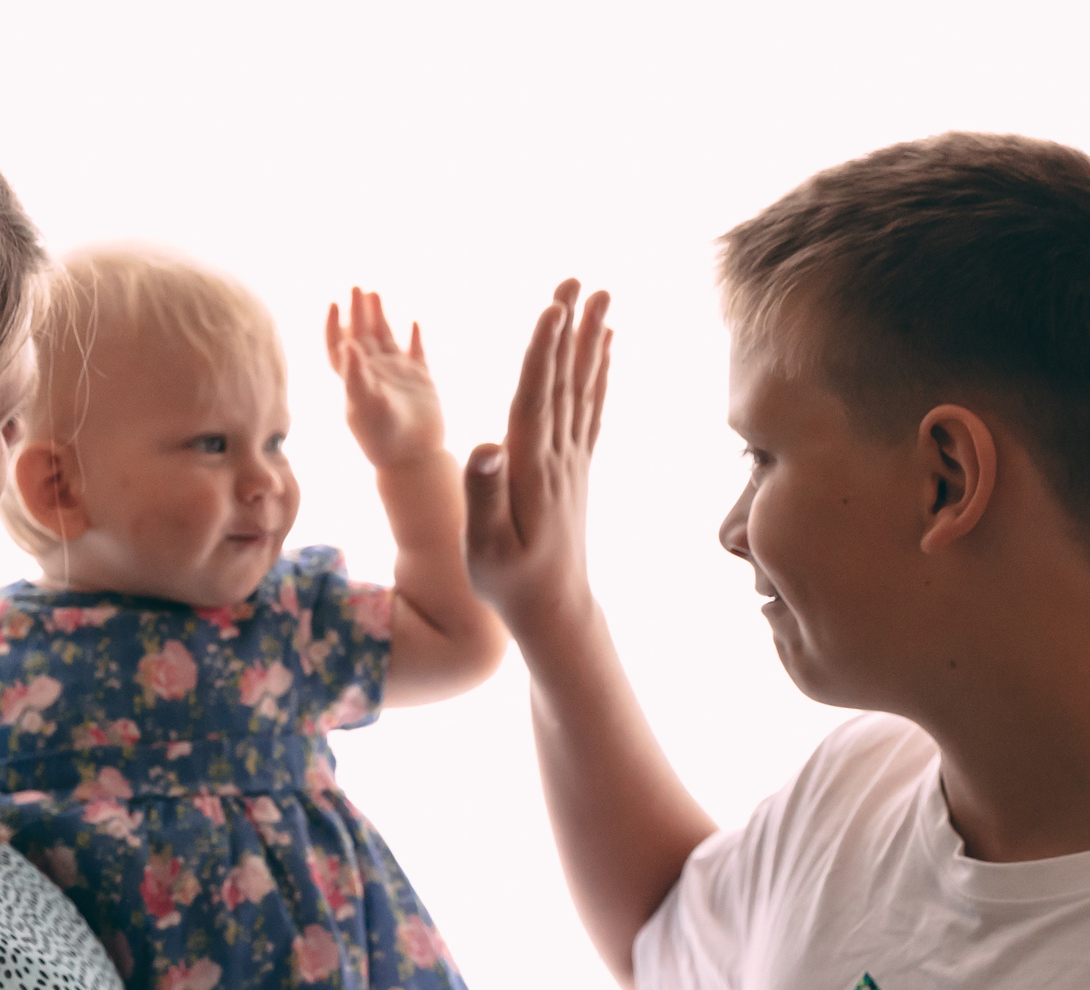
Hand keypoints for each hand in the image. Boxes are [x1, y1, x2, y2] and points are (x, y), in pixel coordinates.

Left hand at [327, 287, 445, 469]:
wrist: (413, 459)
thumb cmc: (383, 437)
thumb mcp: (365, 405)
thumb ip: (354, 375)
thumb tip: (346, 344)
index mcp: (354, 380)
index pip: (338, 346)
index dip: (335, 325)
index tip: (335, 303)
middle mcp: (373, 375)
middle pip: (361, 336)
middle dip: (358, 311)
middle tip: (356, 286)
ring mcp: (397, 376)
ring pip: (385, 339)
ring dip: (379, 317)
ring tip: (374, 293)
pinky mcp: (420, 381)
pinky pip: (416, 353)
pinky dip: (414, 337)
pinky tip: (413, 322)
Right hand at [463, 279, 611, 638]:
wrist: (555, 609)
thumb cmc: (510, 582)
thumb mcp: (486, 546)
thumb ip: (484, 493)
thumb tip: (486, 443)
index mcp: (532, 469)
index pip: (537, 397)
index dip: (545, 350)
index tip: (554, 305)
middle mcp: (558, 456)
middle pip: (566, 379)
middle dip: (571, 327)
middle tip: (580, 279)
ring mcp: (571, 460)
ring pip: (583, 387)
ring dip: (591, 340)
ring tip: (600, 297)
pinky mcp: (576, 468)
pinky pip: (591, 409)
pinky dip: (599, 374)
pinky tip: (605, 348)